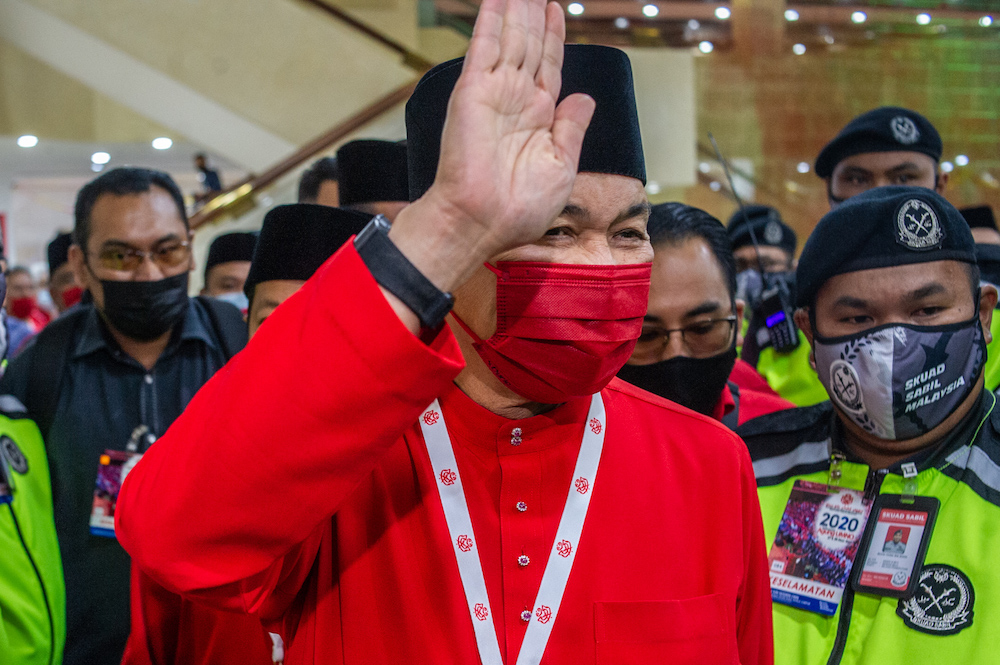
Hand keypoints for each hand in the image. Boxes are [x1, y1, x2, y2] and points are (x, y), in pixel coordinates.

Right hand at [390, 0, 594, 293]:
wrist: (484, 222)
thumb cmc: (520, 208)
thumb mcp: (561, 167)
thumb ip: (572, 128)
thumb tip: (585, 97)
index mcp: (538, 118)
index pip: (548, 65)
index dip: (553, 36)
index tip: (555, 9)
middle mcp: (516, 100)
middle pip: (530, 44)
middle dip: (534, 13)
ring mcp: (494, 93)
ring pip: (511, 38)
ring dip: (517, 8)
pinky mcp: (473, 91)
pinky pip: (485, 46)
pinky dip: (492, 19)